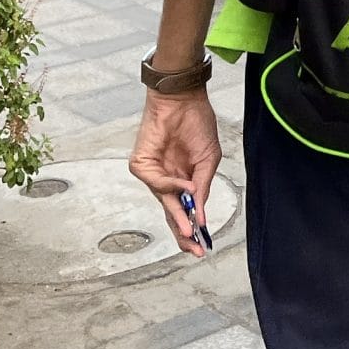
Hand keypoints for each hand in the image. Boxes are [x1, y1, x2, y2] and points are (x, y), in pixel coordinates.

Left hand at [129, 87, 221, 255]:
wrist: (183, 99)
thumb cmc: (197, 124)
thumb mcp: (208, 160)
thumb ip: (202, 188)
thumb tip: (201, 216)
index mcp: (182, 179)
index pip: (184, 211)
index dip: (192, 229)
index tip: (202, 246)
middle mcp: (166, 180)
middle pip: (171, 214)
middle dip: (183, 233)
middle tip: (194, 249)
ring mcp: (153, 173)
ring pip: (163, 202)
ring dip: (178, 217)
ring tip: (190, 230)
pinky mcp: (141, 164)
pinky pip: (156, 182)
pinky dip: (172, 186)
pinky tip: (186, 186)